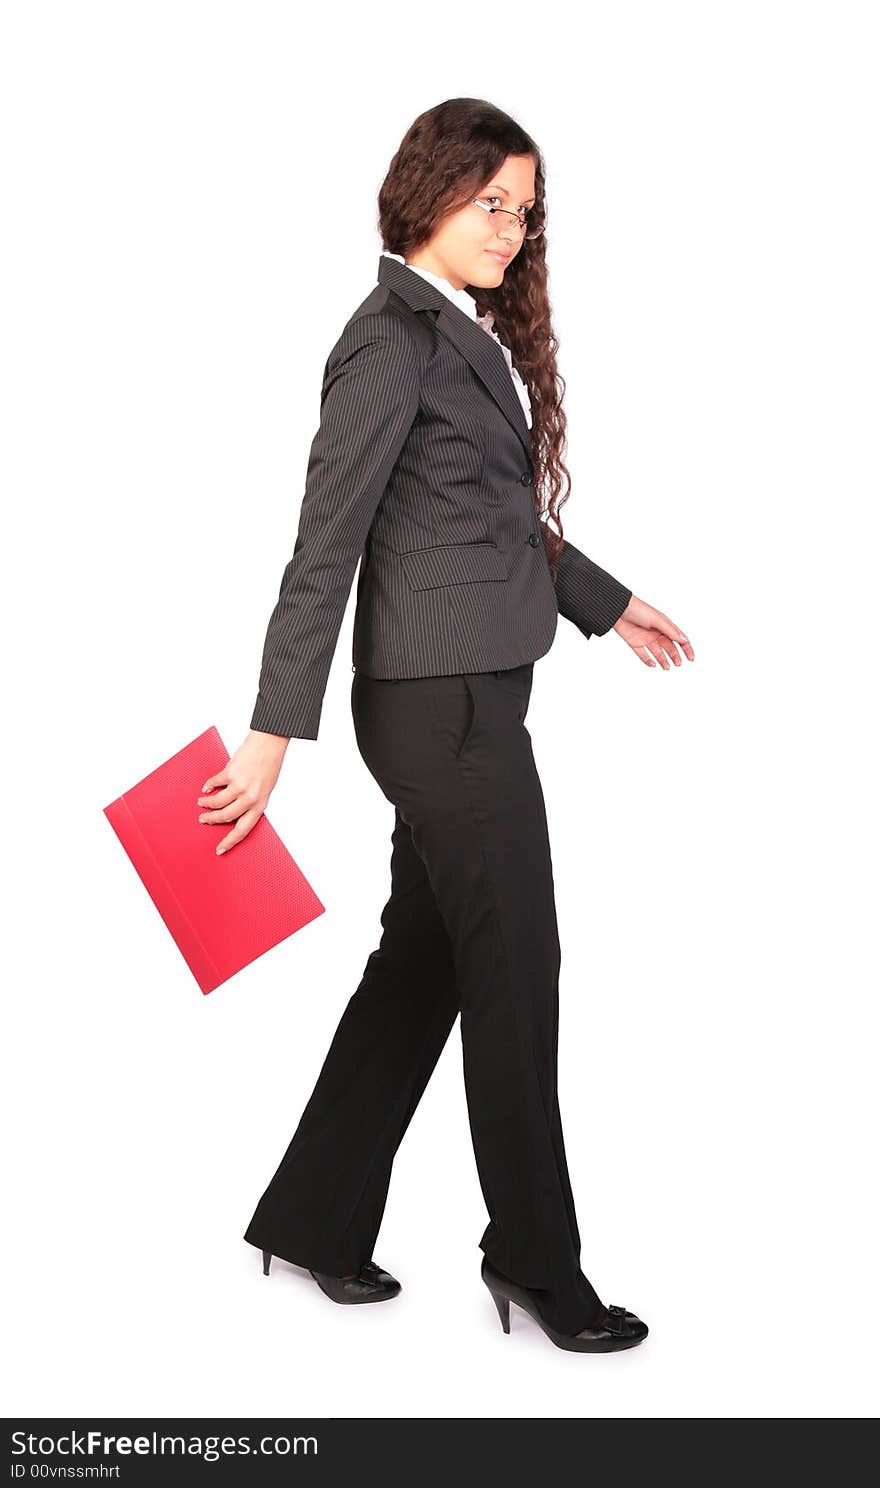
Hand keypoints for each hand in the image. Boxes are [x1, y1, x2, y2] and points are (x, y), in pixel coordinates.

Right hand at [196, 730, 289, 854]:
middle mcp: (250, 797)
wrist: (270, 742)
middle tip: (204, 819)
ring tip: (202, 802)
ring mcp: (240, 785)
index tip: (220, 849)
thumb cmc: (269, 764)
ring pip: (216, 803)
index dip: (230, 842)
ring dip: (207, 804)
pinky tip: (206, 788)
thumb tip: (232, 811)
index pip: (243, 829)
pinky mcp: (230, 773)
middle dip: (211, 820)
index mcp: (261, 804)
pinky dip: (208, 786)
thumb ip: (251, 801)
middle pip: (225, 817)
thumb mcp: (265, 788)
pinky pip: (214, 784)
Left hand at [613, 596, 693, 668]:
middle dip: (675, 656)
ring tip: (667, 668)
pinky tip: (653, 665)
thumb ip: (670, 630)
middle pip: (669, 647)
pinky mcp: (635, 643)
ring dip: (663, 660)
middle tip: (678, 664)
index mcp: (664, 625)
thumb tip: (683, 639)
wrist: (618, 609)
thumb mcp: (656, 619)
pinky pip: (643, 655)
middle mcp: (656, 632)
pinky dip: (648, 660)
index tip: (691, 658)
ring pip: (658, 653)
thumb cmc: (638, 609)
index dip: (686, 648)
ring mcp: (646, 638)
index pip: (679, 638)